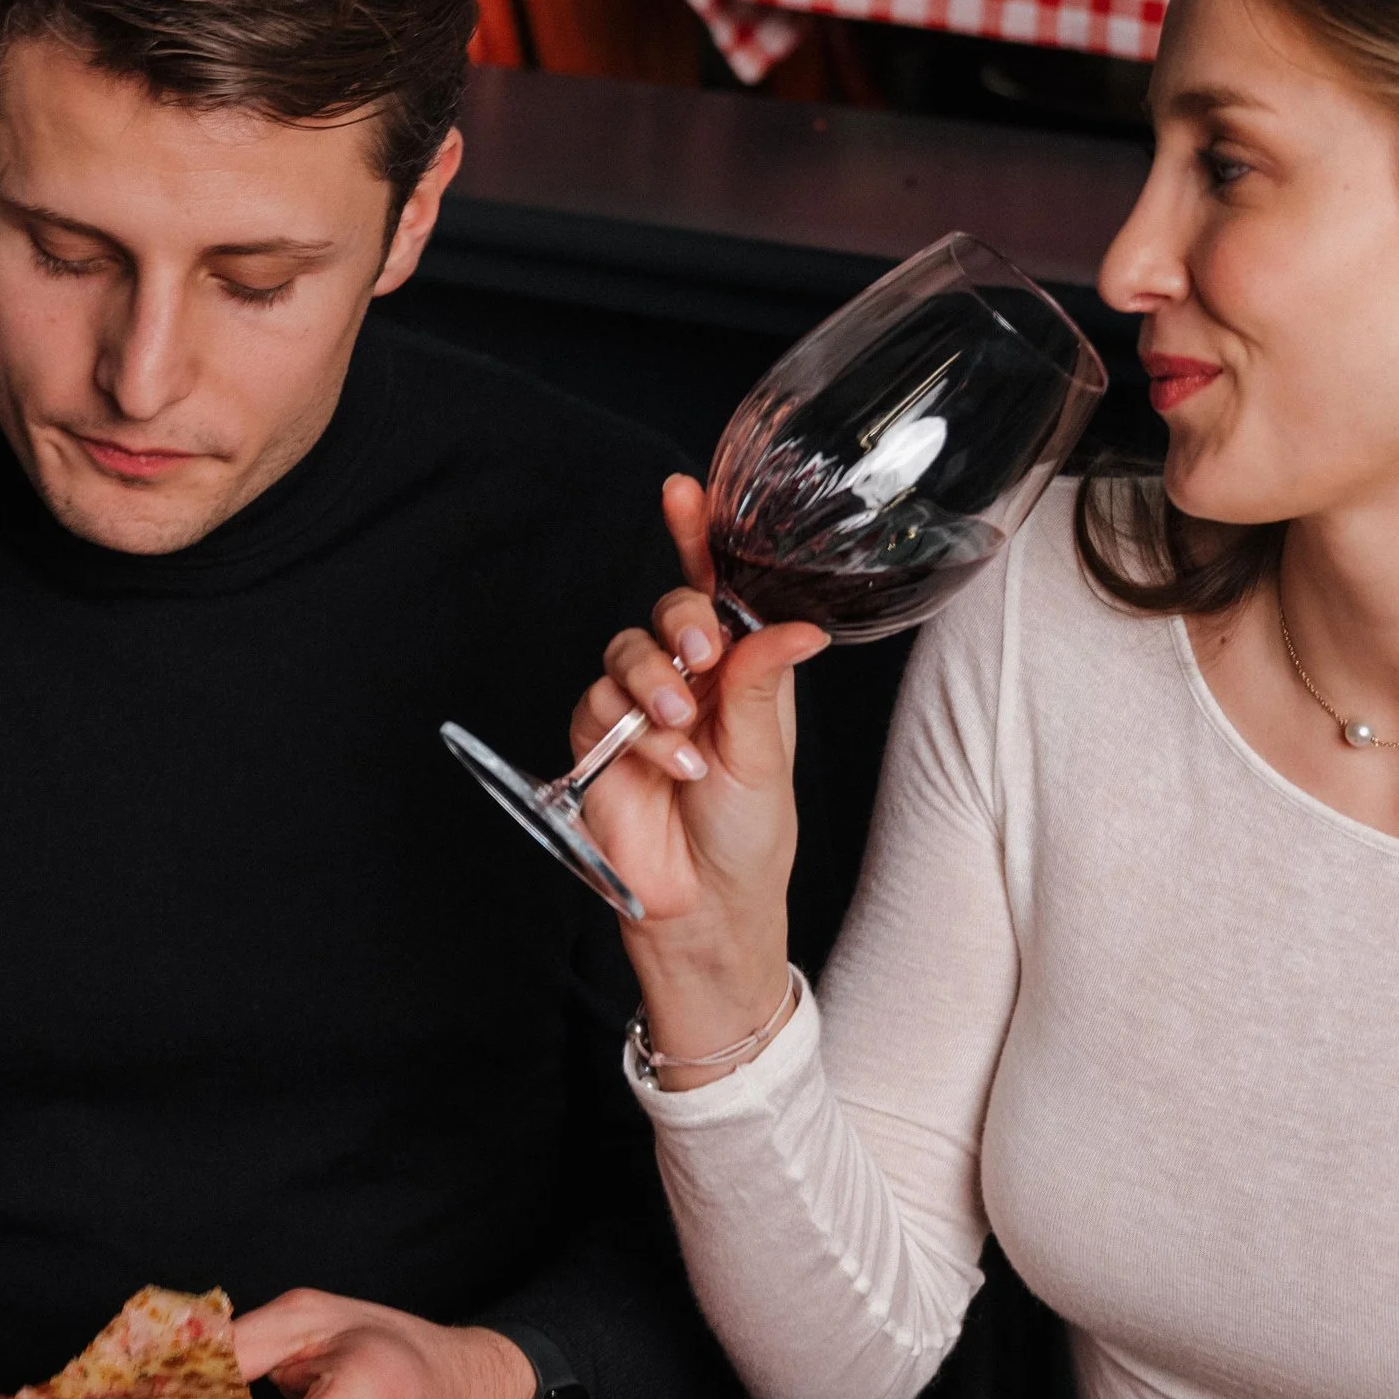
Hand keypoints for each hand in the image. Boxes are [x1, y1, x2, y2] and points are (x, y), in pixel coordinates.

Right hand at [574, 472, 824, 1052]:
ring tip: (683, 733)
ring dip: (653, 683)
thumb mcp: (766, 754)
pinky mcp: (600, 741)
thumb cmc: (750, 837)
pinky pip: (598, 705)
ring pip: (624, 651)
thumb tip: (800, 623)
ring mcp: (641, 708)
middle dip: (678, 621)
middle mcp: (690, 680)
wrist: (705, 908)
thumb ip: (763, 681)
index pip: (716, 589)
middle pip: (666, 610)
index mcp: (742, 671)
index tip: (684, 491)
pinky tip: (666, 763)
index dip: (696, 538)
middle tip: (700, 653)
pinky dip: (633, 731)